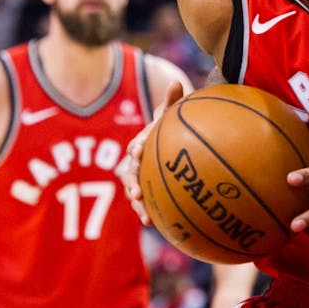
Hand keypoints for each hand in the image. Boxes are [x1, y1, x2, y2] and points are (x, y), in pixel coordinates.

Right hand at [119, 82, 185, 224]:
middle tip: (136, 193)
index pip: (137, 146)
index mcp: (143, 144)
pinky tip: (158, 226)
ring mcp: (143, 178)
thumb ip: (173, 101)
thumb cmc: (174, 127)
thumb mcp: (173, 114)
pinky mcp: (150, 192)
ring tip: (145, 217)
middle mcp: (139, 163)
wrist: (175, 140)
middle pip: (131, 174)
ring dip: (138, 206)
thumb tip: (176, 81)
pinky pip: (149, 204)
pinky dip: (151, 214)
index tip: (139, 150)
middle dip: (132, 184)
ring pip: (136, 193)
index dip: (137, 148)